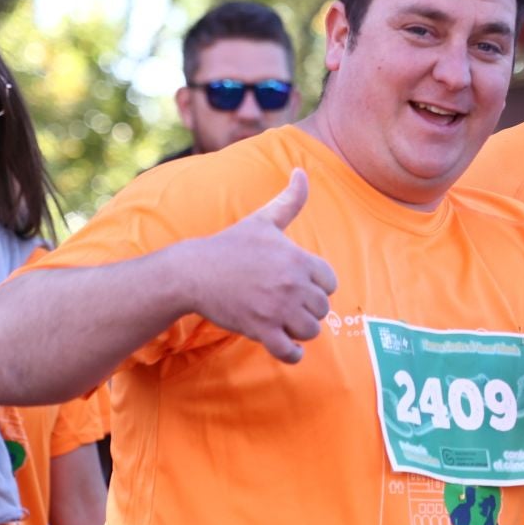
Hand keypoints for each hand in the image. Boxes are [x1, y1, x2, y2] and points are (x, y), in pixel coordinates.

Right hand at [184, 169, 337, 362]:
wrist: (193, 271)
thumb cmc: (231, 245)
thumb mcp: (263, 220)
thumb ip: (290, 200)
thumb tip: (302, 171)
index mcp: (297, 259)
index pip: (330, 282)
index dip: (315, 285)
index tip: (297, 284)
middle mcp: (292, 284)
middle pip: (322, 308)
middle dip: (307, 309)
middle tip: (285, 304)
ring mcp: (277, 308)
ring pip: (310, 330)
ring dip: (299, 330)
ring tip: (283, 322)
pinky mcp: (261, 329)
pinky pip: (291, 352)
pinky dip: (292, 353)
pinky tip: (284, 345)